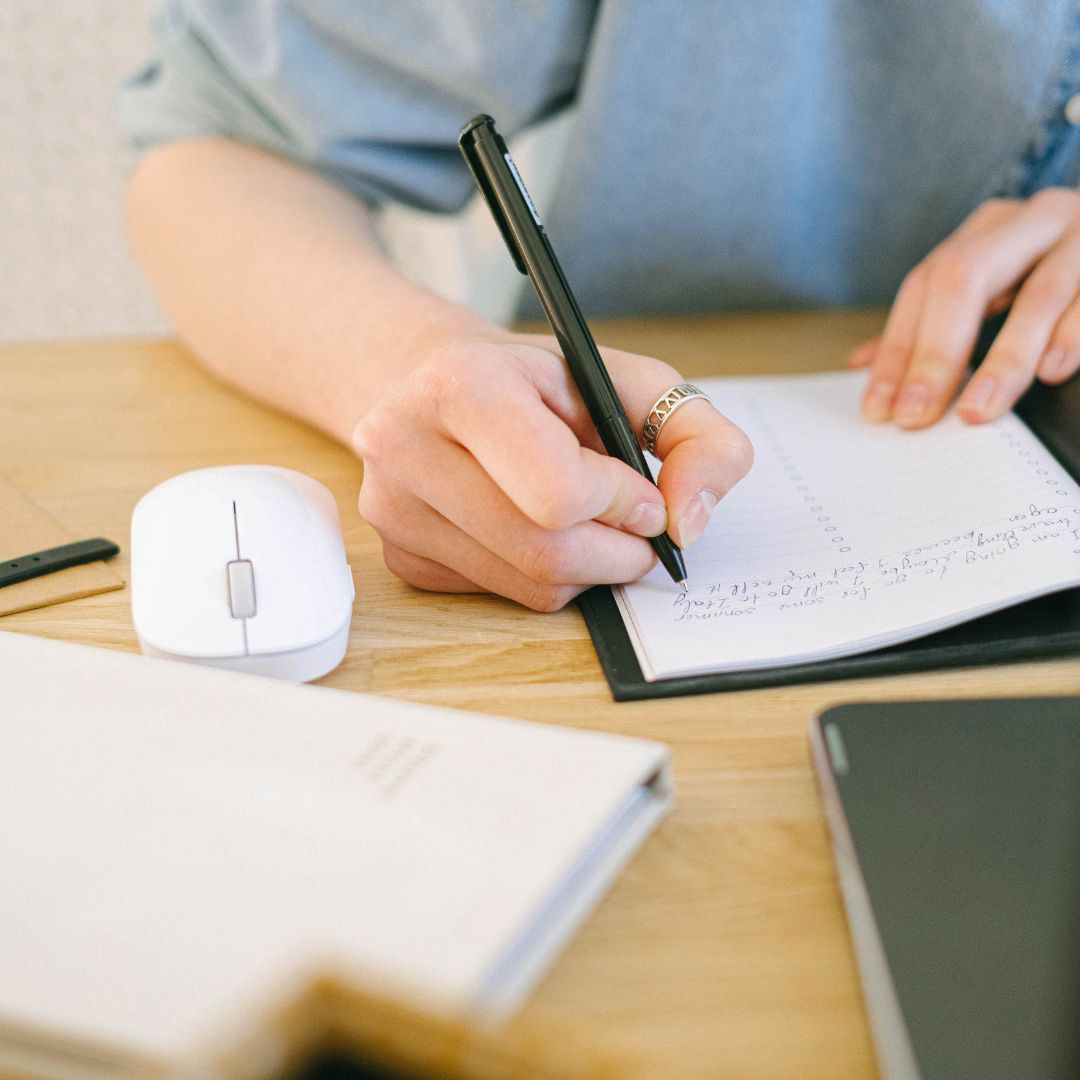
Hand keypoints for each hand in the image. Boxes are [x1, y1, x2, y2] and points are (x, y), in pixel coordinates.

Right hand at [352, 335, 752, 610]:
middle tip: (635, 525)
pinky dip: (545, 577)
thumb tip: (689, 524)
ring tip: (591, 522)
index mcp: (460, 383)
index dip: (622, 502)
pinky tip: (537, 530)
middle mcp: (405, 444)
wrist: (438, 386)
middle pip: (546, 552)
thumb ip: (697, 436)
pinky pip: (502, 596)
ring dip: (588, 568)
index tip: (640, 490)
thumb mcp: (631, 381)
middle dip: (617, 551)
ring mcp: (393, 507)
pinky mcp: (399, 555)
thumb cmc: (540, 384)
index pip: (560, 492)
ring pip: (528, 585)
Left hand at [852, 187, 1079, 427]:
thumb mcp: (997, 283)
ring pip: (1039, 294)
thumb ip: (935, 322)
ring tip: (975, 410)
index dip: (898, 348)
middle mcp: (1032, 222)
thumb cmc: (1062, 268)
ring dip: (1003, 359)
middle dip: (935, 355)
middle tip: (916, 416)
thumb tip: (862, 364)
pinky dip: (1072, 335)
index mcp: (989, 229)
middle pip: (966, 279)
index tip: (881, 407)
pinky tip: (1051, 371)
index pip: (925, 286)